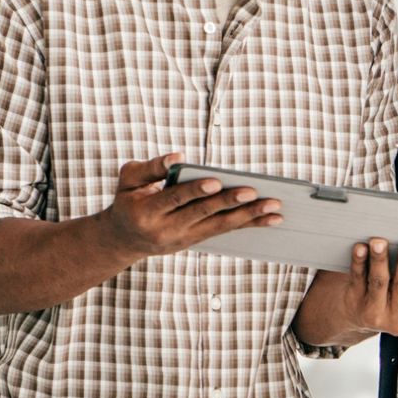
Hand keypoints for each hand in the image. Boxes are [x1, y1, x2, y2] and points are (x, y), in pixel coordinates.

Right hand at [100, 153, 282, 258]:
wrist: (123, 239)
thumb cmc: (128, 199)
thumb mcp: (128, 180)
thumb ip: (150, 167)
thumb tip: (178, 157)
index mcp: (146, 212)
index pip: (175, 199)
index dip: (195, 191)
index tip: (215, 182)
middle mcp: (167, 230)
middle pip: (203, 214)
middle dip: (230, 203)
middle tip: (254, 192)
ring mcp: (183, 239)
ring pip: (220, 226)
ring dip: (249, 217)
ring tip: (274, 207)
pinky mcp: (196, 240)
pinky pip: (225, 231)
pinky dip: (249, 224)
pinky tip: (271, 218)